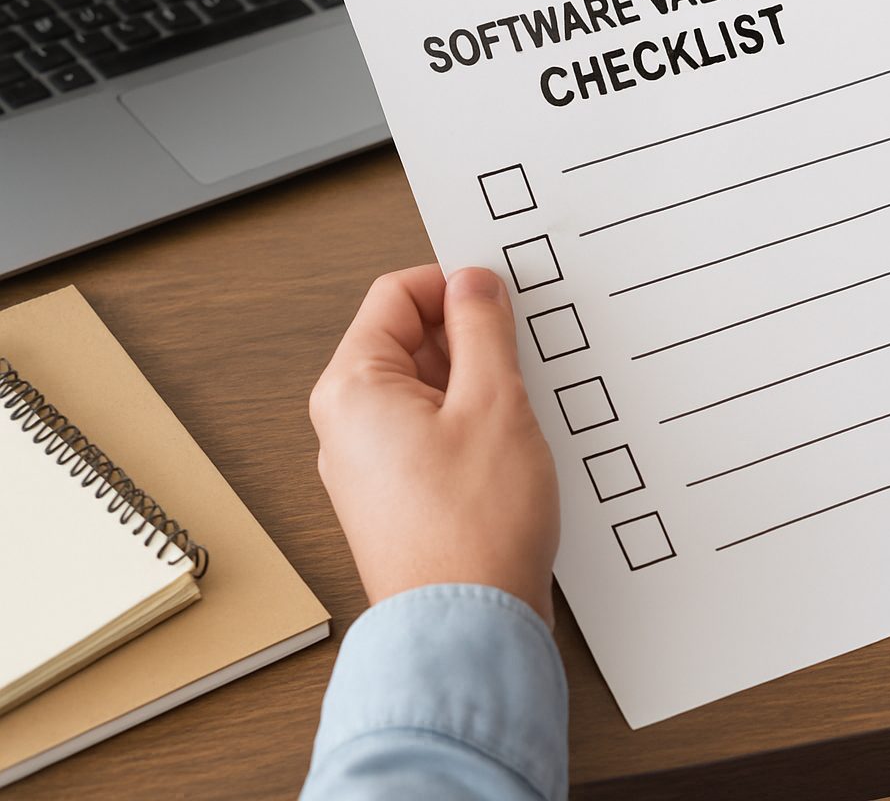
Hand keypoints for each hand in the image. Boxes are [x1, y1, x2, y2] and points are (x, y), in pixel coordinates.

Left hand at [310, 265, 558, 623]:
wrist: (469, 628)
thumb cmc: (472, 531)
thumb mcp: (494, 401)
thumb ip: (482, 328)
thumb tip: (474, 283)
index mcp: (352, 388)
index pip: (396, 294)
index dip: (454, 285)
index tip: (501, 300)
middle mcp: (347, 426)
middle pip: (410, 342)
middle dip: (470, 340)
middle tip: (519, 360)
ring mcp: (370, 466)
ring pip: (428, 392)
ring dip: (478, 388)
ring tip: (518, 415)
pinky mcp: (399, 499)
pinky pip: (435, 436)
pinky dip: (475, 429)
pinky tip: (510, 453)